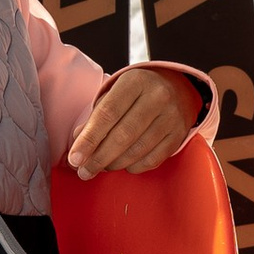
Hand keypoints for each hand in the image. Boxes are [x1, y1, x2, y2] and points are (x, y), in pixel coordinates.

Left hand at [67, 65, 199, 178]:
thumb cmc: (136, 94)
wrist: (176, 88)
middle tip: (84, 171)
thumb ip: (96, 117)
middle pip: (123, 135)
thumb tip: (78, 144)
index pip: (108, 113)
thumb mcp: (115, 94)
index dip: (89, 139)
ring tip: (101, 167)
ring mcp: (171, 116)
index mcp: (135, 81)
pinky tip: (123, 165)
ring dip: (115, 164)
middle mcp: (157, 97)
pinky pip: (153, 159)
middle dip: (99, 157)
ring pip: (138, 150)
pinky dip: (134, 166)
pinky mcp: (179, 135)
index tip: (74, 158)